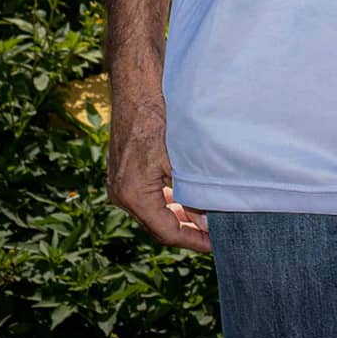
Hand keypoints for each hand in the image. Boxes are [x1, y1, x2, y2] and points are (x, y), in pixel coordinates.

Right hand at [106, 94, 209, 253]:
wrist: (138, 91)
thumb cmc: (160, 121)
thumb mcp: (182, 160)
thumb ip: (193, 193)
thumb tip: (208, 222)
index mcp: (134, 195)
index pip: (166, 232)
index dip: (193, 241)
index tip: (216, 246)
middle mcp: (122, 195)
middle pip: (159, 226)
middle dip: (187, 232)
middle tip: (215, 237)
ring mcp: (120, 185)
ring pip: (154, 212)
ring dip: (179, 217)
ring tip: (207, 221)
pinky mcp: (124, 174)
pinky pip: (149, 197)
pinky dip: (169, 202)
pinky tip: (188, 200)